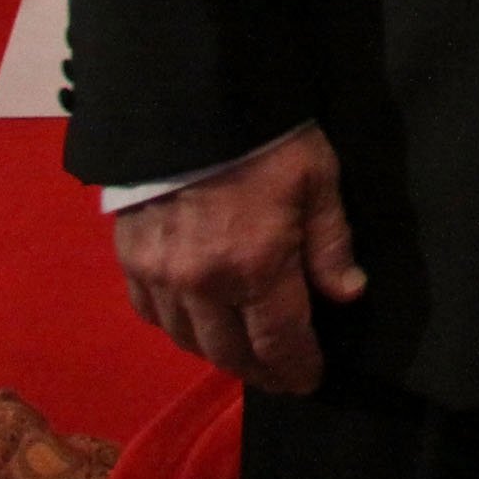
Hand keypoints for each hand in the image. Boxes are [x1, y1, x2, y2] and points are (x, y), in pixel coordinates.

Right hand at [114, 124, 365, 395]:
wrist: (191, 98)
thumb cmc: (266, 135)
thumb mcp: (317, 179)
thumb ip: (331, 242)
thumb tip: (348, 294)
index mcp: (256, 266)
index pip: (279, 342)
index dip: (296, 368)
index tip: (308, 380)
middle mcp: (203, 283)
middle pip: (231, 353)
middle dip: (260, 370)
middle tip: (279, 374)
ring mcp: (160, 274)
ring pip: (188, 341)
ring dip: (218, 353)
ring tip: (243, 352)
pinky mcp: (130, 258)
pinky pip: (151, 314)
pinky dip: (176, 327)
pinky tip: (195, 322)